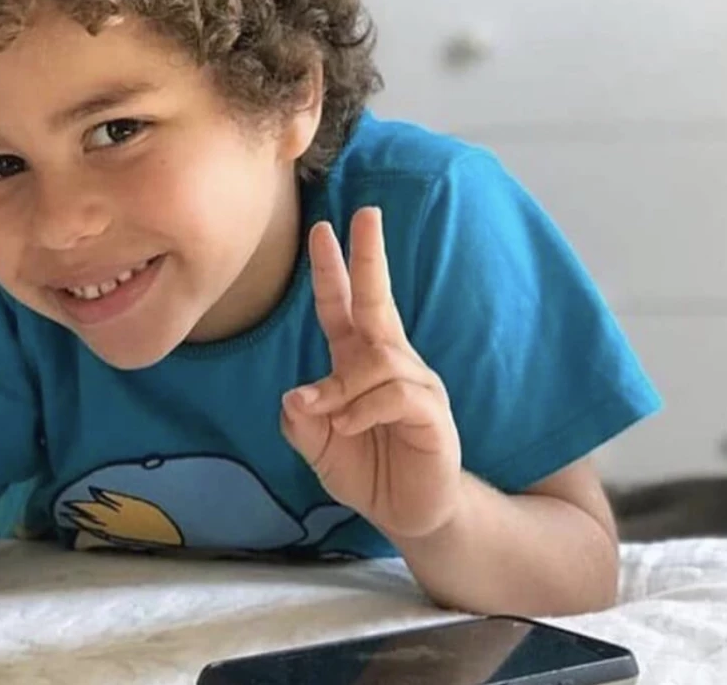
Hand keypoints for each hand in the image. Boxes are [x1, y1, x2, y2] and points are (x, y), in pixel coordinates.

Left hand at [281, 206, 461, 540]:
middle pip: (379, 301)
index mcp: (359, 363)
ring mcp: (415, 384)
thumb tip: (296, 396)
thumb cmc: (366, 470)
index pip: (343, 307)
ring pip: (377, 359)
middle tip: (365, 213)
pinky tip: (351, 426)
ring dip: (343, 386)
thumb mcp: (318, 445)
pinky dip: (364, 409)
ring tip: (330, 417)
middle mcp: (389, 363)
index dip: (332, 271)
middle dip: (370, 256)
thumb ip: (301, 420)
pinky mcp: (431, 413)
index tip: (320, 229)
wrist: (410, 513)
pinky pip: (394, 394)